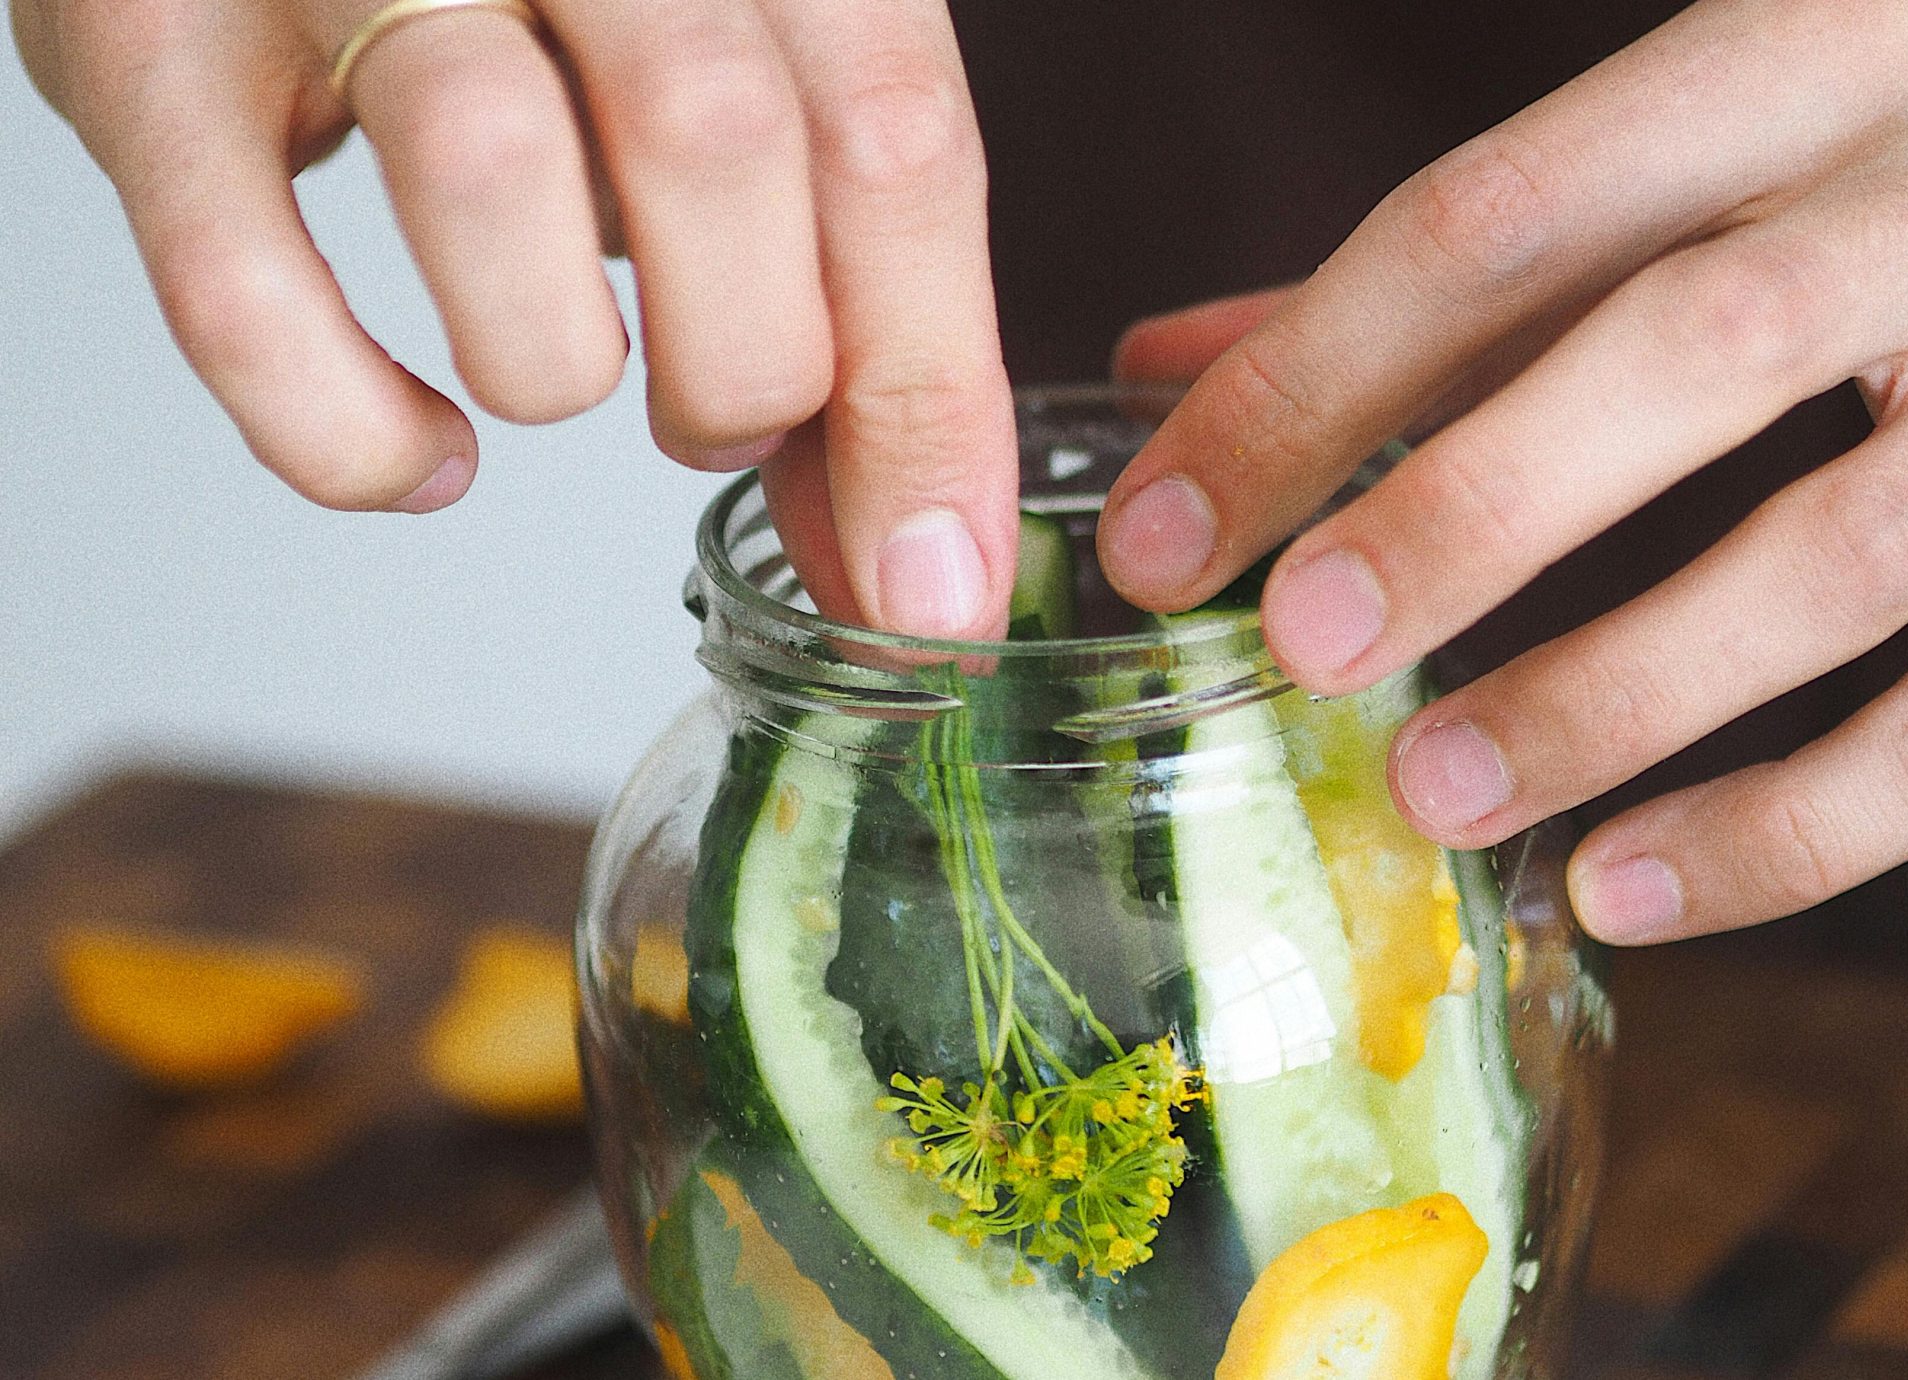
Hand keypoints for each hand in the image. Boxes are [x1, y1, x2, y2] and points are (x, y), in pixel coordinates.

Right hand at [13, 0, 1014, 635]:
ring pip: (490, 174)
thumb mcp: (730, 97)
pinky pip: (243, 285)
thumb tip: (908, 555)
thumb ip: (827, 293)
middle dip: (753, 367)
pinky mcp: (145, 47)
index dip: (928, 397)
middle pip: (719, 142)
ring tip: (567, 381)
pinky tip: (420, 457)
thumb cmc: (547, 1)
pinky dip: (349, 429)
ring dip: (561, 363)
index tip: (931, 595)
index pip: (893, 140)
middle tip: (722, 421)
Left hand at [1097, 0, 1907, 944]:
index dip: (1311, 380)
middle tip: (1304, 648)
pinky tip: (1626, 883)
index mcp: (1800, 60)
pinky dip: (1791, 831)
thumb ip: (1440, 275)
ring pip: (1840, 555)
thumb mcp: (1683, 142)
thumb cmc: (1884, 152)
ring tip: (1440, 793)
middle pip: (1693, 351)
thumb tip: (1173, 368)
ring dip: (1614, 694)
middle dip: (1470, 511)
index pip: (1505, 219)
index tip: (1162, 532)